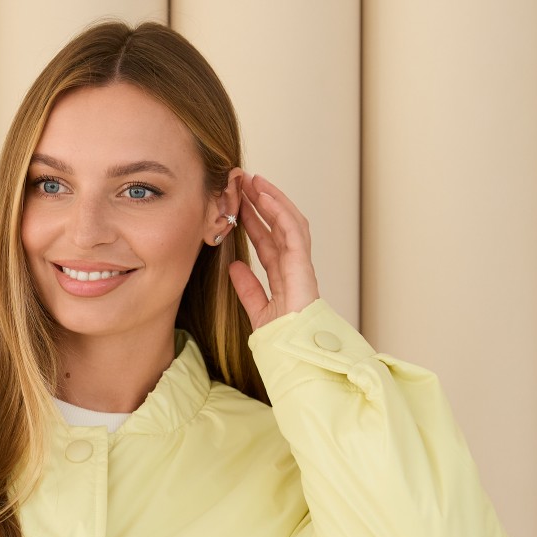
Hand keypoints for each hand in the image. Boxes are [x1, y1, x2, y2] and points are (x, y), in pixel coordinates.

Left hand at [225, 169, 320, 331]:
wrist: (292, 355)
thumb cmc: (281, 340)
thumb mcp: (257, 310)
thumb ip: (248, 288)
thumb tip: (234, 266)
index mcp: (284, 278)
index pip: (269, 242)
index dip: (254, 222)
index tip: (238, 205)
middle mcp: (294, 268)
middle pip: (278, 227)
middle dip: (262, 204)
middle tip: (243, 184)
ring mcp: (301, 265)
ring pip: (288, 222)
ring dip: (271, 200)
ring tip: (254, 181)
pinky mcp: (303, 266)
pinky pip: (293, 232)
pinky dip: (280, 211)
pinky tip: (265, 196)